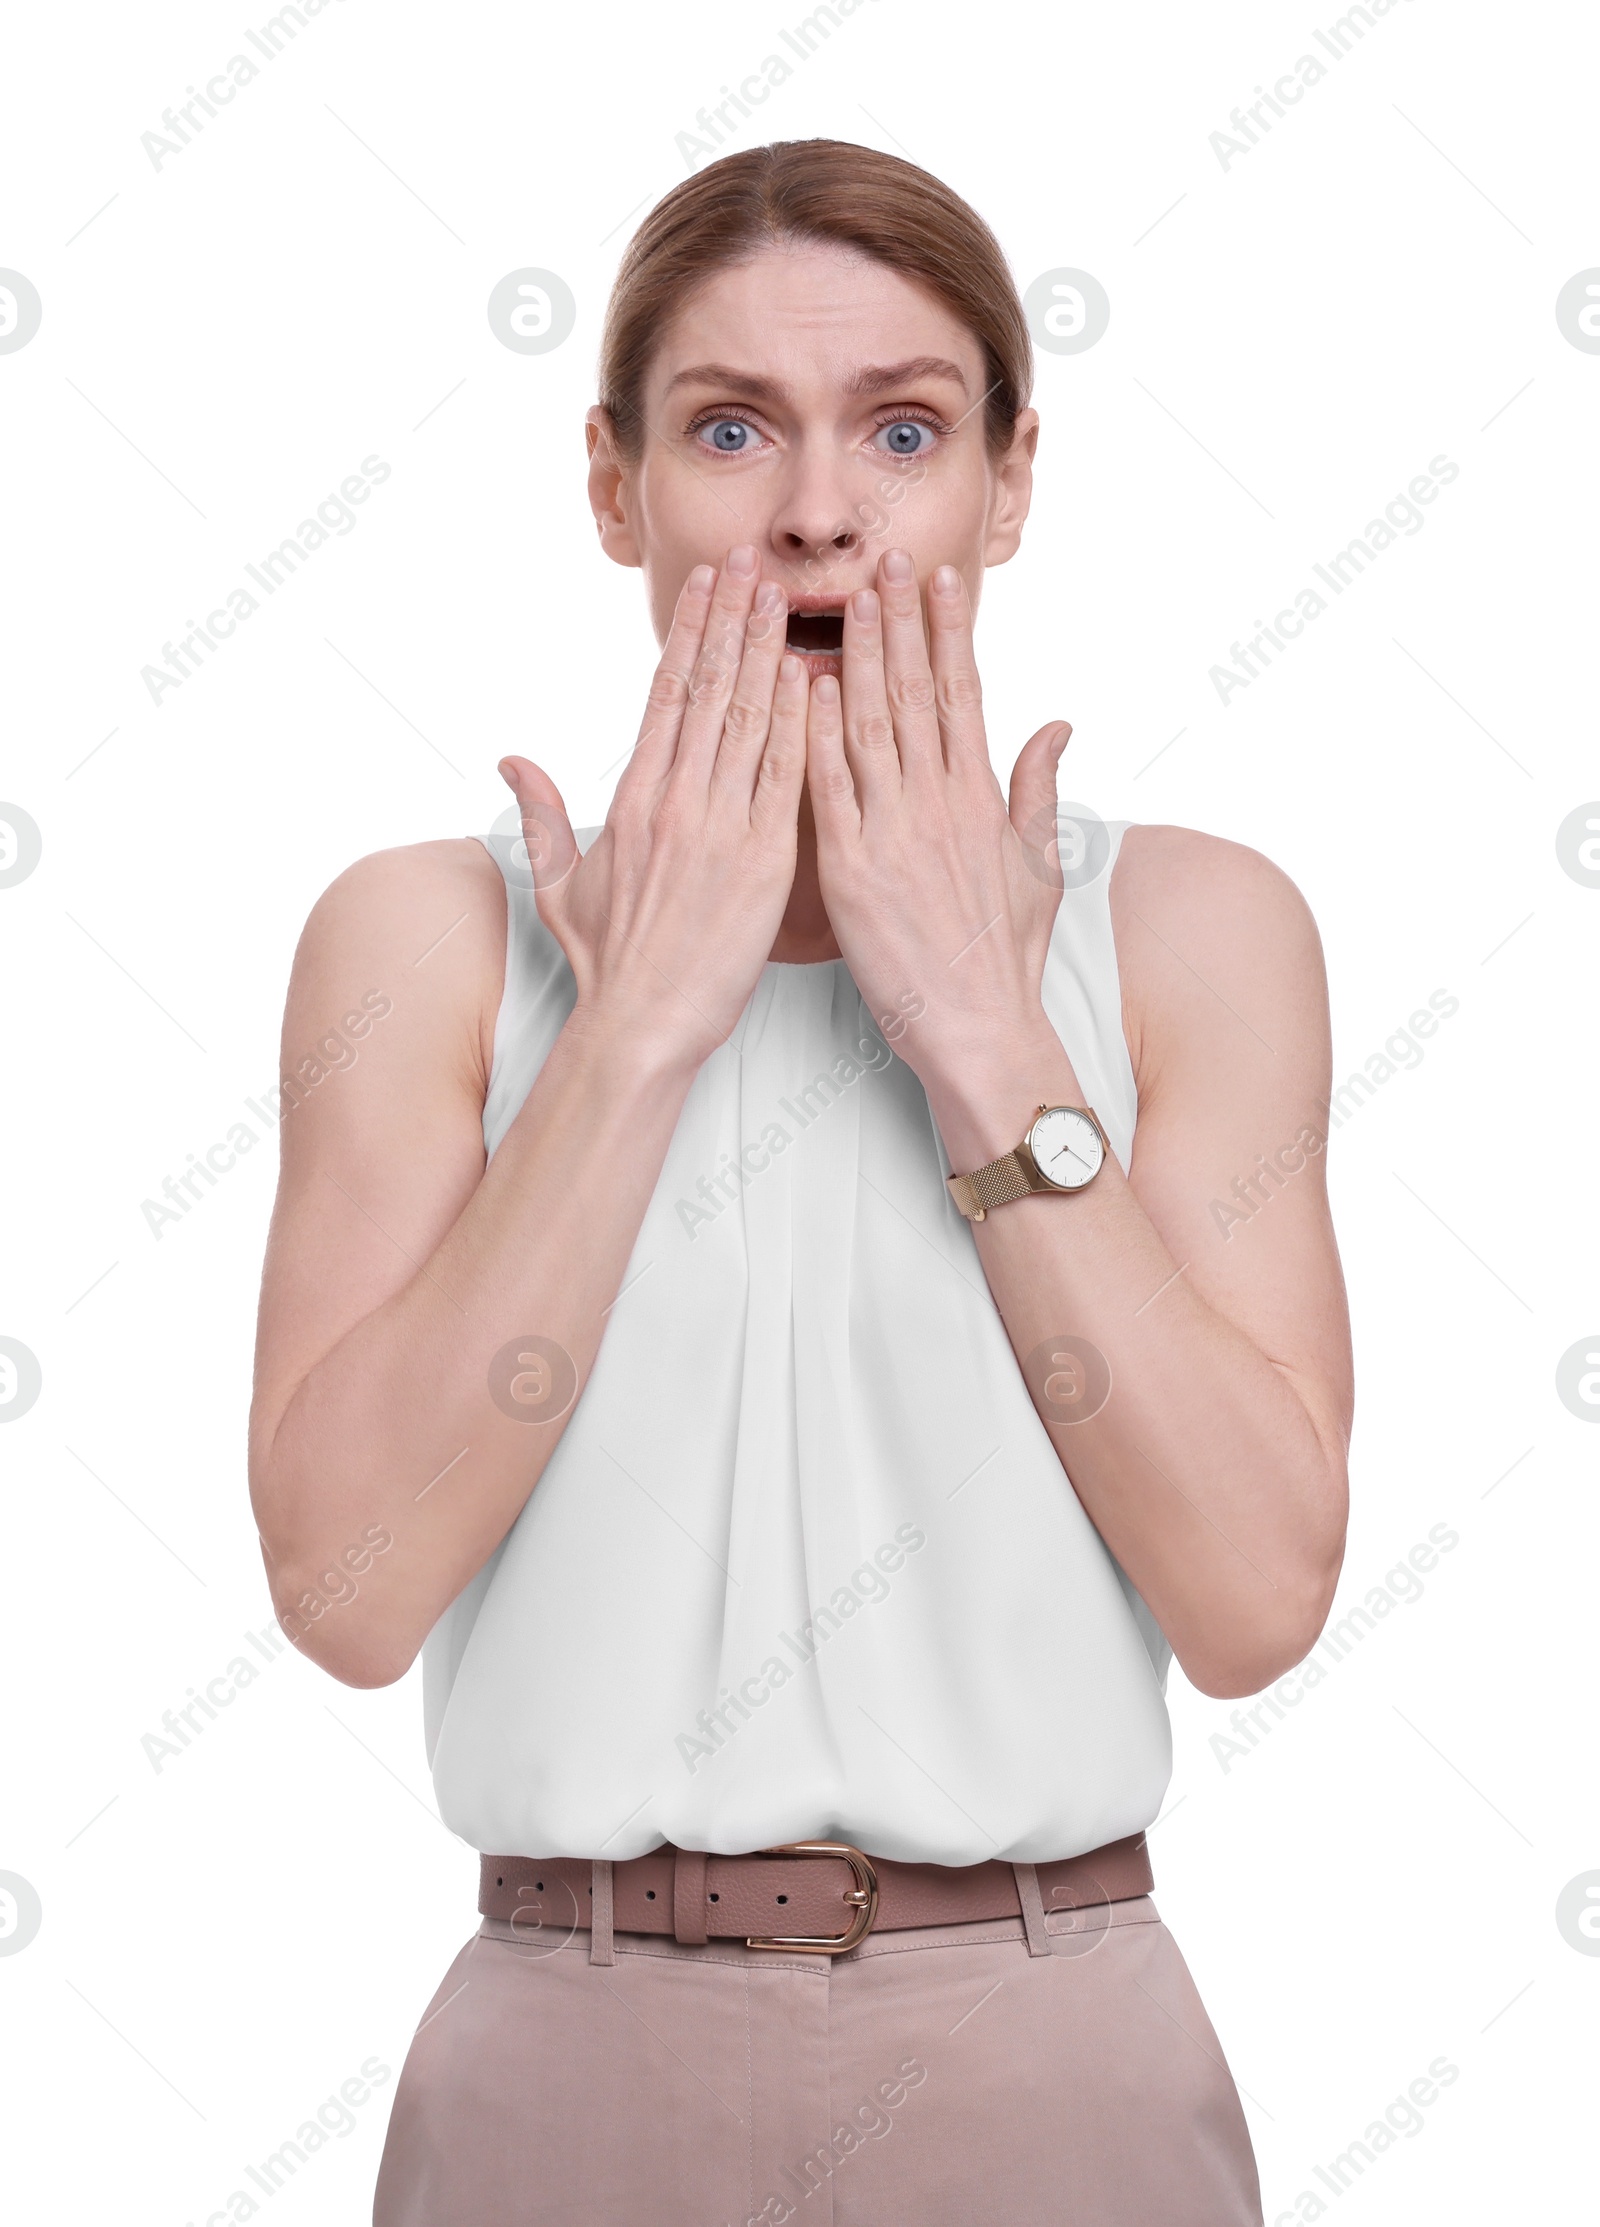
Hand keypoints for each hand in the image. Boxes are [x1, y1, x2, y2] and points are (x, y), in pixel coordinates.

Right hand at [498, 547, 807, 1069]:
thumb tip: (513, 764)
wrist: (643, 1021)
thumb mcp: (558, 883)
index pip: (665, 694)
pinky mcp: (764, 860)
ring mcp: (722, 827)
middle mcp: (677, 799)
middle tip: (753, 563)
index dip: (690, 632)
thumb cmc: (608, 960)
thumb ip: (541, 815)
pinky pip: (786, 777)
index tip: (708, 586)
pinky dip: (799, 723)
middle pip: (709, 688)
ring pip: (748, 719)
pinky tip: (815, 676)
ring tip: (786, 598)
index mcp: (634, 797)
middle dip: (732, 619)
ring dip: (769, 652)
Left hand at [803, 548, 1072, 1088]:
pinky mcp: (852, 871)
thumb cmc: (1005, 956)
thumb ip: (1039, 790)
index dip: (946, 632)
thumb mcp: (1040, 867)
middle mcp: (939, 804)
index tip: (934, 580)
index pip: (962, 693)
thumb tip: (1057, 724)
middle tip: (881, 560)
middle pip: (915, 692)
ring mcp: (895, 833)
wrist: (979, 1027)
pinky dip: (814, 735)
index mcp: (981, 798)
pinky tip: (801, 686)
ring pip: (869, 726)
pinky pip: (829, 789)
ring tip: (841, 600)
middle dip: (897, 621)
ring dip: (853, 658)